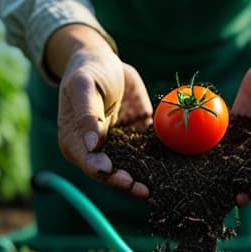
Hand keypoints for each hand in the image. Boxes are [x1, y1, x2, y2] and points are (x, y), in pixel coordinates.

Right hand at [47, 25, 152, 197]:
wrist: (105, 61)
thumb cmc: (87, 71)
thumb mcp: (82, 87)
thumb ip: (86, 114)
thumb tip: (92, 144)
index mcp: (75, 143)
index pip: (90, 164)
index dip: (105, 173)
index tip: (120, 176)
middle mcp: (96, 151)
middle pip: (111, 173)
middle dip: (127, 183)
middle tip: (144, 189)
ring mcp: (118, 146)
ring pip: (131, 168)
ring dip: (144, 179)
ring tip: (160, 190)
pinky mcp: (137, 139)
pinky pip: (148, 154)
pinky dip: (160, 163)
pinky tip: (174, 171)